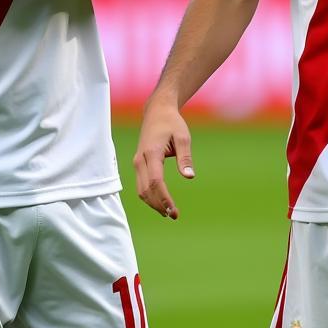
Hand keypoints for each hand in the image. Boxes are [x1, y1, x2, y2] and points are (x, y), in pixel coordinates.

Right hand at [133, 100, 195, 219]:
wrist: (157, 111)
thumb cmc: (171, 123)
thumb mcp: (183, 137)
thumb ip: (185, 157)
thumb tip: (189, 176)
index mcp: (151, 153)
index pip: (155, 182)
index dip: (164, 199)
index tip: (174, 211)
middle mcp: (140, 159)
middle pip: (145, 190)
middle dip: (158, 205)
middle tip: (174, 215)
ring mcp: (137, 162)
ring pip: (140, 189)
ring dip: (153, 203)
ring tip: (169, 212)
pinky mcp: (138, 163)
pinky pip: (140, 184)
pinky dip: (149, 196)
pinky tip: (161, 202)